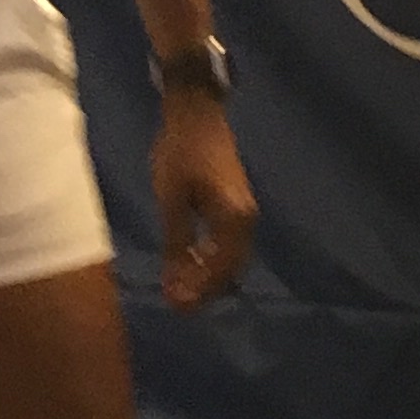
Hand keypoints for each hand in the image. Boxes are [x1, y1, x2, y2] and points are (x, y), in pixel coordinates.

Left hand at [153, 92, 255, 307]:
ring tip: (181, 289)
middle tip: (177, 304)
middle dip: (205, 289)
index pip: (221, 269)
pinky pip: (228, 243)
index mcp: (234, 218)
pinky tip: (191, 262)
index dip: (199, 291)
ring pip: (231, 258)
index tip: (176, 306)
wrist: (196, 113)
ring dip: (208, 276)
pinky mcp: (235, 205)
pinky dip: (211, 259)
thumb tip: (177, 280)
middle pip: (231, 269)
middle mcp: (246, 220)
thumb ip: (177, 241)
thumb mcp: (172, 199)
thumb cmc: (181, 151)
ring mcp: (244, 212)